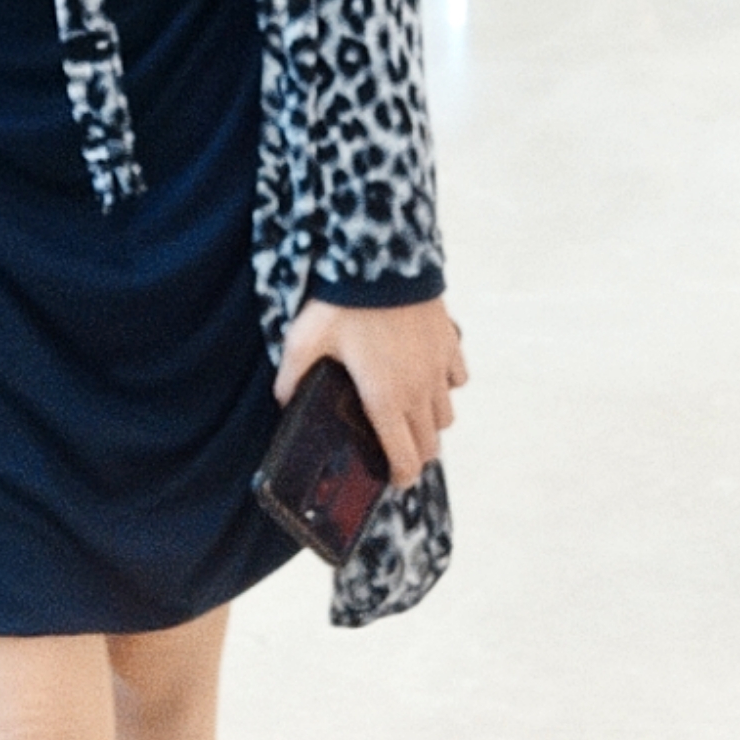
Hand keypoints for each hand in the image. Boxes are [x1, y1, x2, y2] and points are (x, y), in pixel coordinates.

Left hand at [277, 293, 465, 489]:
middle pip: (430, 445)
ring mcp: (438, 368)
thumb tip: (282, 401)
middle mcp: (418, 391)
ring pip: (446, 416)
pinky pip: (458, 378)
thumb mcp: (303, 341)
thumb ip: (290, 377)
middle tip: (395, 448)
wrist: (383, 260)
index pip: (405, 459)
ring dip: (430, 422)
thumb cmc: (343, 304)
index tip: (391, 479)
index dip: (400, 478)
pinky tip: (425, 373)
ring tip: (407, 410)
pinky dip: (446, 384)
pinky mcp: (450, 343)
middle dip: (414, 454)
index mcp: (385, 399)